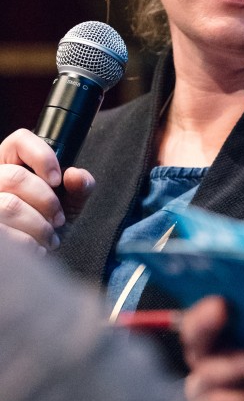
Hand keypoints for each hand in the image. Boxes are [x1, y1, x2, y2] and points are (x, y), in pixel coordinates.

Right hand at [0, 128, 93, 253]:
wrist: (29, 259)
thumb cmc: (48, 224)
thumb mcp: (68, 204)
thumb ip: (79, 187)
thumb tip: (76, 175)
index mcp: (11, 162)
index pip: (20, 140)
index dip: (42, 157)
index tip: (58, 180)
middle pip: (16, 177)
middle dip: (46, 201)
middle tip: (59, 219)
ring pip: (9, 205)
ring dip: (38, 225)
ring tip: (49, 236)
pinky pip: (5, 231)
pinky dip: (26, 242)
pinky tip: (36, 248)